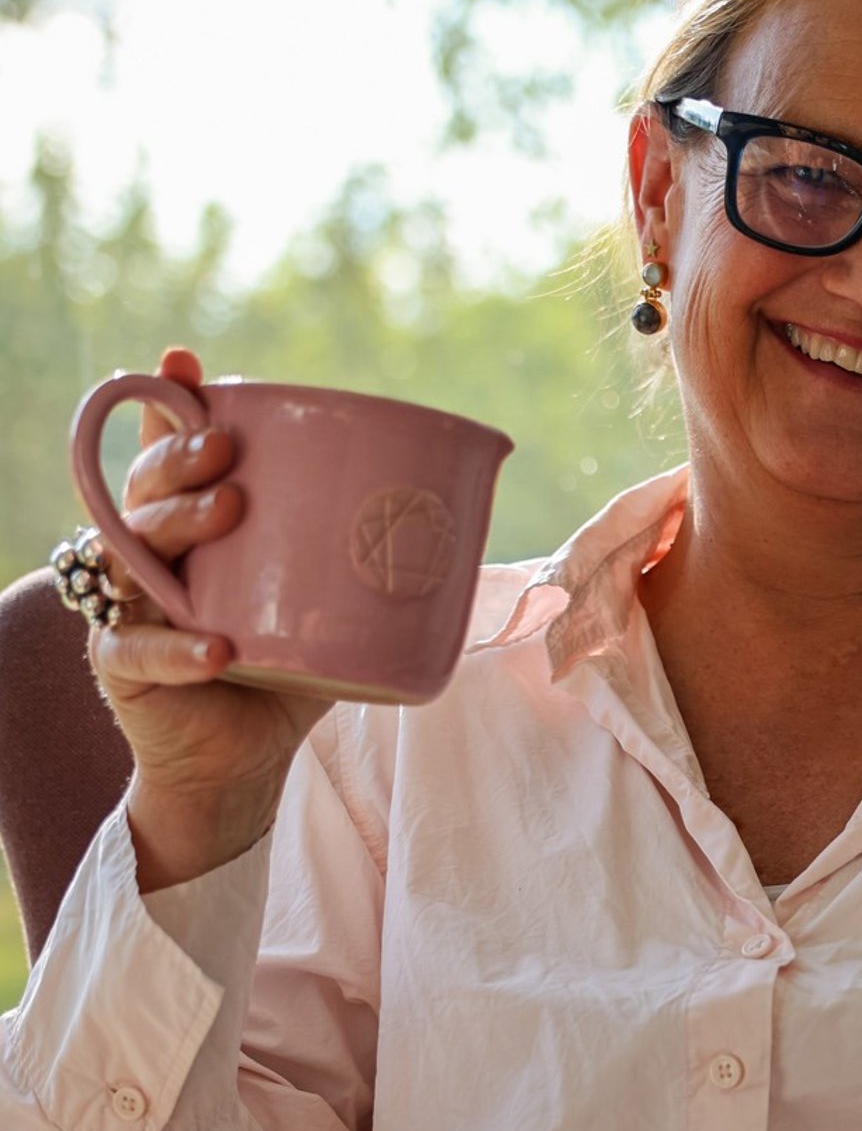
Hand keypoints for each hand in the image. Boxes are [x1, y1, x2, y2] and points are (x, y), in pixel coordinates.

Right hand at [90, 346, 329, 889]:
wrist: (243, 767)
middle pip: (145, 488)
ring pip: (128, 550)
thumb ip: (371, 555)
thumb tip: (472, 510)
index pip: (171, 453)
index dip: (170, 404)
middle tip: (230, 450)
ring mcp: (129, 609)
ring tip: (228, 511)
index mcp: (192, 527)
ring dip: (176, 523)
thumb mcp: (330, 604)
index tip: (185, 363)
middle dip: (181, 457)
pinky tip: (218, 647)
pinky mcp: (121, 669)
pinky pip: (137, 650)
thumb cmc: (290, 671)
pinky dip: (176, 649)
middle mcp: (150, 557)